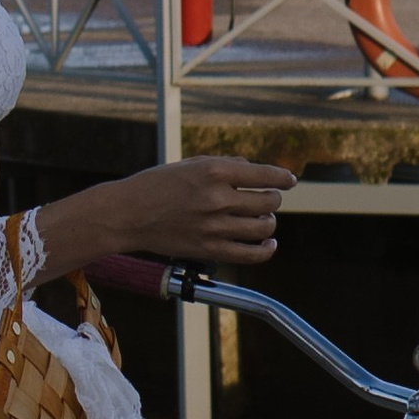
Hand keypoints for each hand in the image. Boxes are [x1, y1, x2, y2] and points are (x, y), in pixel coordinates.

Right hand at [82, 155, 292, 264]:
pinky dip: (266, 249)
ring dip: (269, 222)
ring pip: (264, 227)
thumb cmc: (157, 185)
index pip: (265, 174)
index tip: (290, 180)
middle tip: (268, 199)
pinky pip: (251, 254)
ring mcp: (214, 226)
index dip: (283, 177)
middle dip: (273, 199)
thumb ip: (225, 165)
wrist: (128, 214)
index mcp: (214, 172)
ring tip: (263, 219)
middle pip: (268, 201)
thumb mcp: (191, 164)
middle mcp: (217, 198)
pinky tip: (268, 243)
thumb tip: (255, 170)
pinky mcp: (209, 250)